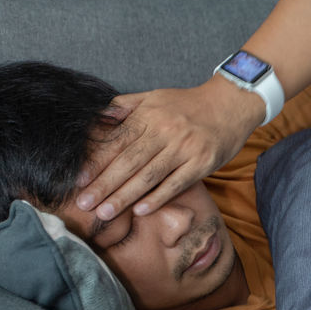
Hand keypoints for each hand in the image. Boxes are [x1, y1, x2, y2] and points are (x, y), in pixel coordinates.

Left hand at [75, 76, 265, 219]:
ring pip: (149, 176)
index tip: (79, 181)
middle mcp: (165, 131)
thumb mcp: (154, 96)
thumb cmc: (189, 104)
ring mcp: (185, 148)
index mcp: (149, 116)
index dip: (97, 162)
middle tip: (84, 204)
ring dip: (125, 196)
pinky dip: (158, 198)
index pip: (117, 142)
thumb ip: (125, 106)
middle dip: (104, 185)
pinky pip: (176, 183)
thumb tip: (97, 117)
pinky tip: (141, 211)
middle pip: (128, 162)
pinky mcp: (202, 163)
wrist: (231, 103)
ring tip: (105, 213)